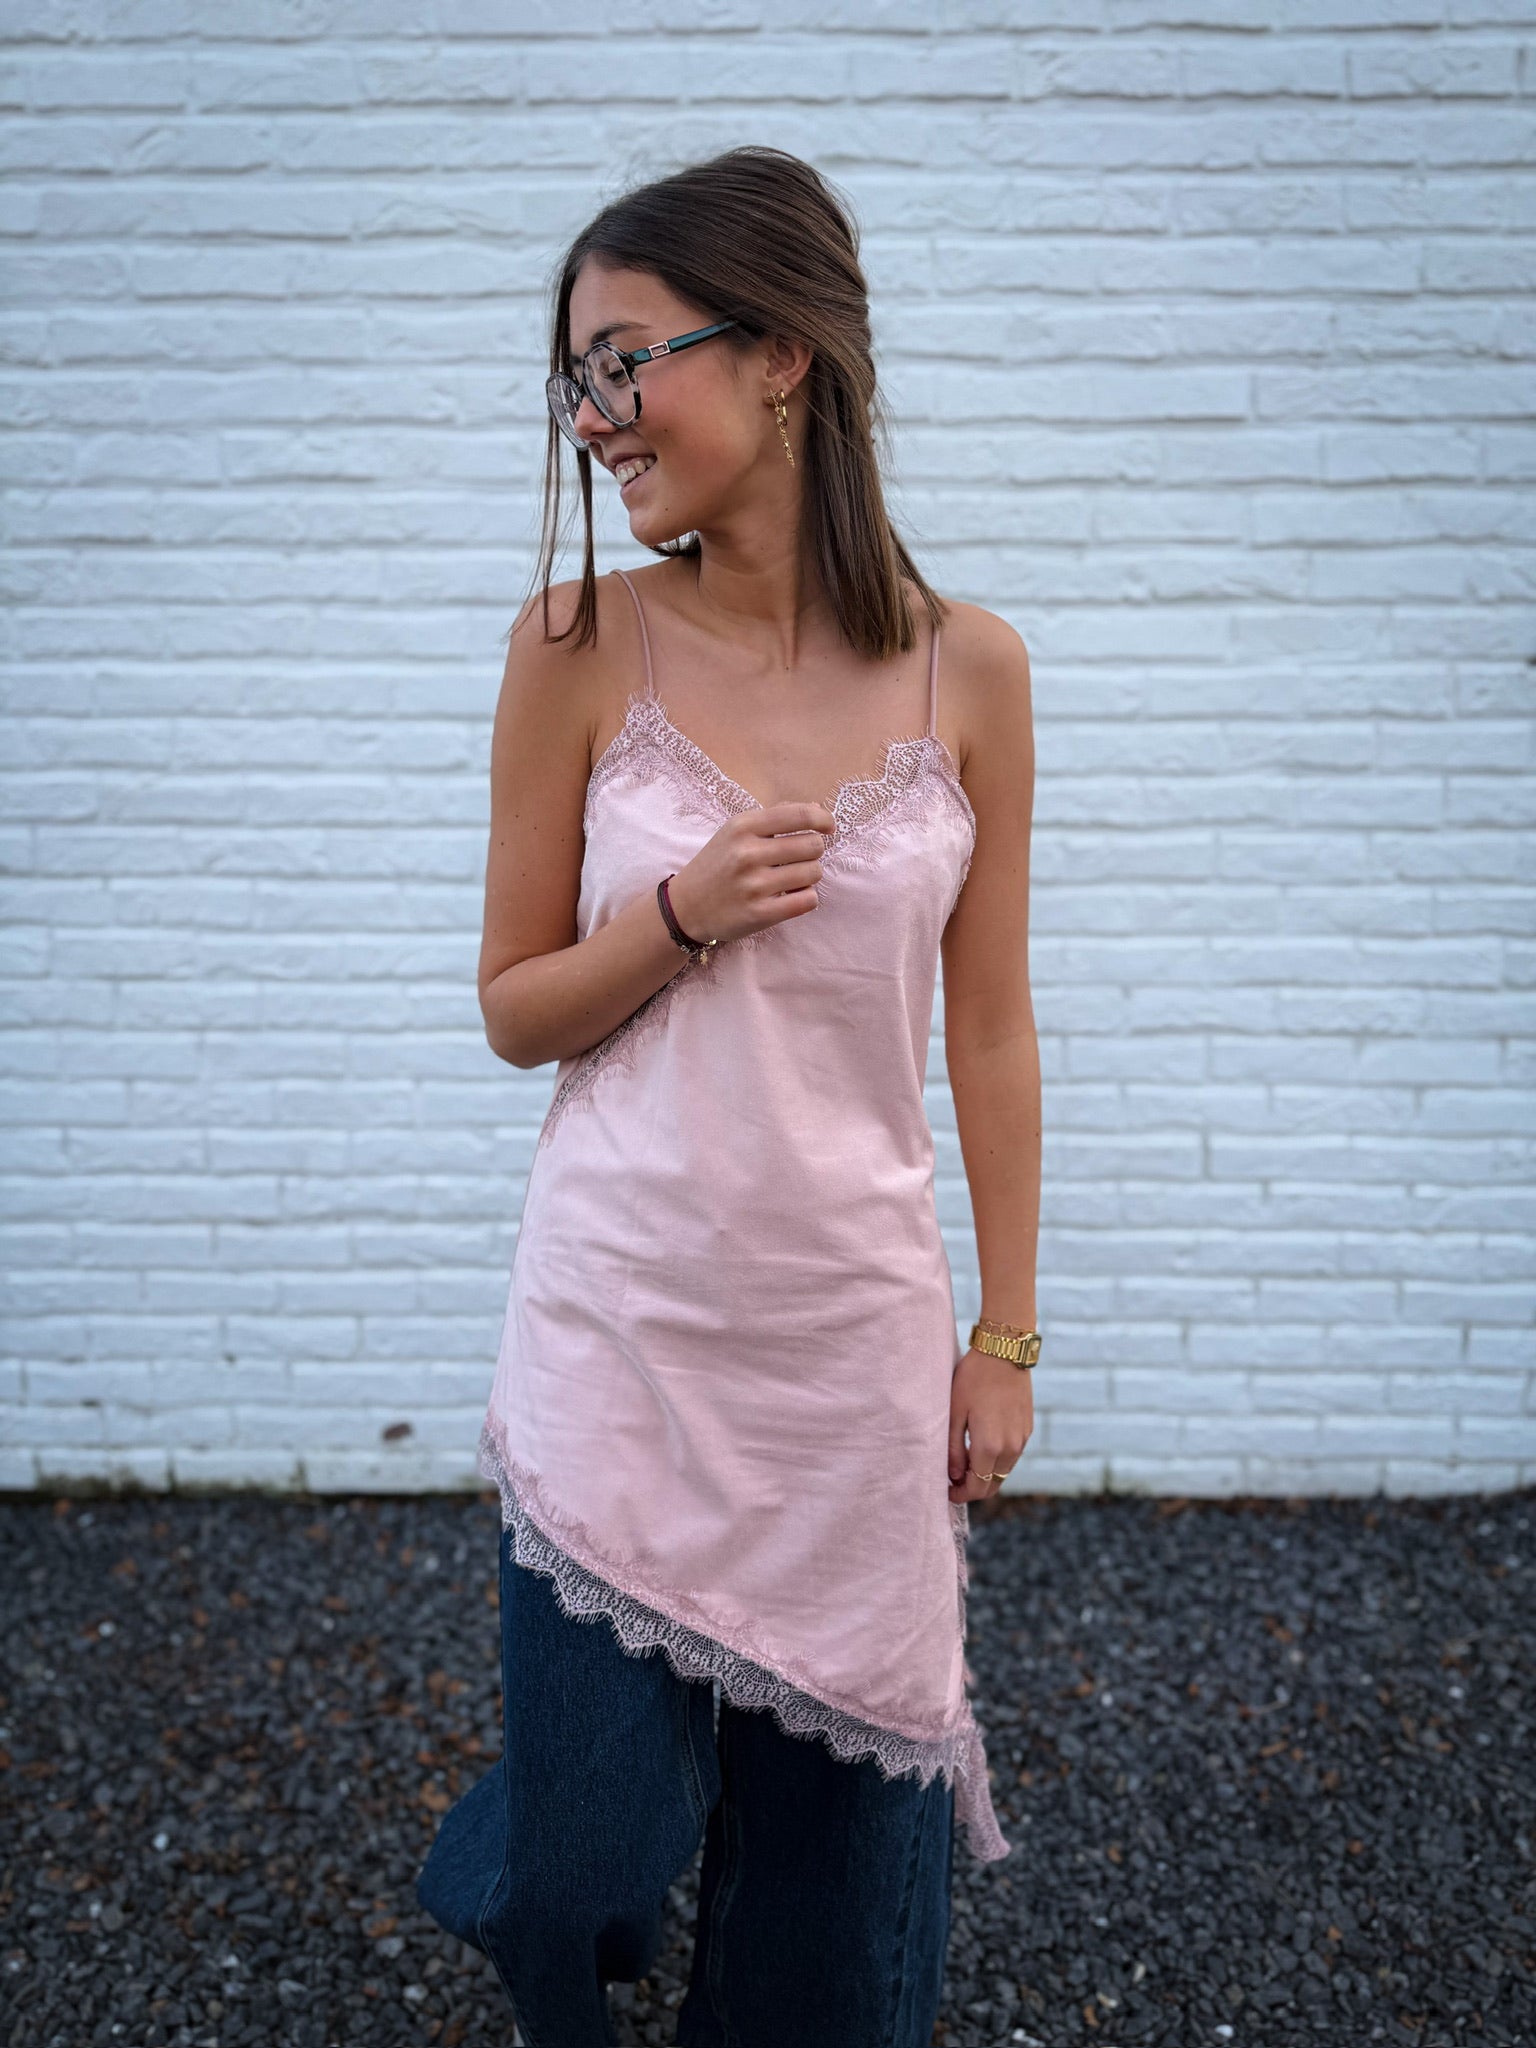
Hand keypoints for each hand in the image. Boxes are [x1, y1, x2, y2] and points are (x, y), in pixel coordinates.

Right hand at [666, 801, 836, 945]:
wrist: (686, 906)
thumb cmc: (718, 864)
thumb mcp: (736, 831)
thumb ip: (774, 816)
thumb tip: (817, 809)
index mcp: (744, 826)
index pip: (801, 815)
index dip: (823, 819)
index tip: (827, 828)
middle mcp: (748, 853)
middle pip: (813, 845)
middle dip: (813, 852)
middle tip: (798, 859)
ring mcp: (754, 885)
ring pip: (814, 873)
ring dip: (809, 876)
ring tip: (791, 879)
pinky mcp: (760, 914)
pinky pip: (808, 900)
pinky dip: (806, 898)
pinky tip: (791, 896)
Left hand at [947, 1347, 1033, 1502]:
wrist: (1004, 1353)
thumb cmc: (973, 1379)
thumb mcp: (955, 1412)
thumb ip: (954, 1449)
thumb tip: (954, 1475)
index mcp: (990, 1445)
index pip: (977, 1487)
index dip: (961, 1494)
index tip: (947, 1491)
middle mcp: (1011, 1448)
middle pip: (992, 1484)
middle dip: (973, 1488)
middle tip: (954, 1479)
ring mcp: (1022, 1439)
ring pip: (1003, 1472)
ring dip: (985, 1474)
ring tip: (965, 1462)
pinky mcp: (1027, 1429)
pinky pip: (1012, 1456)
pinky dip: (997, 1460)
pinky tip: (981, 1446)